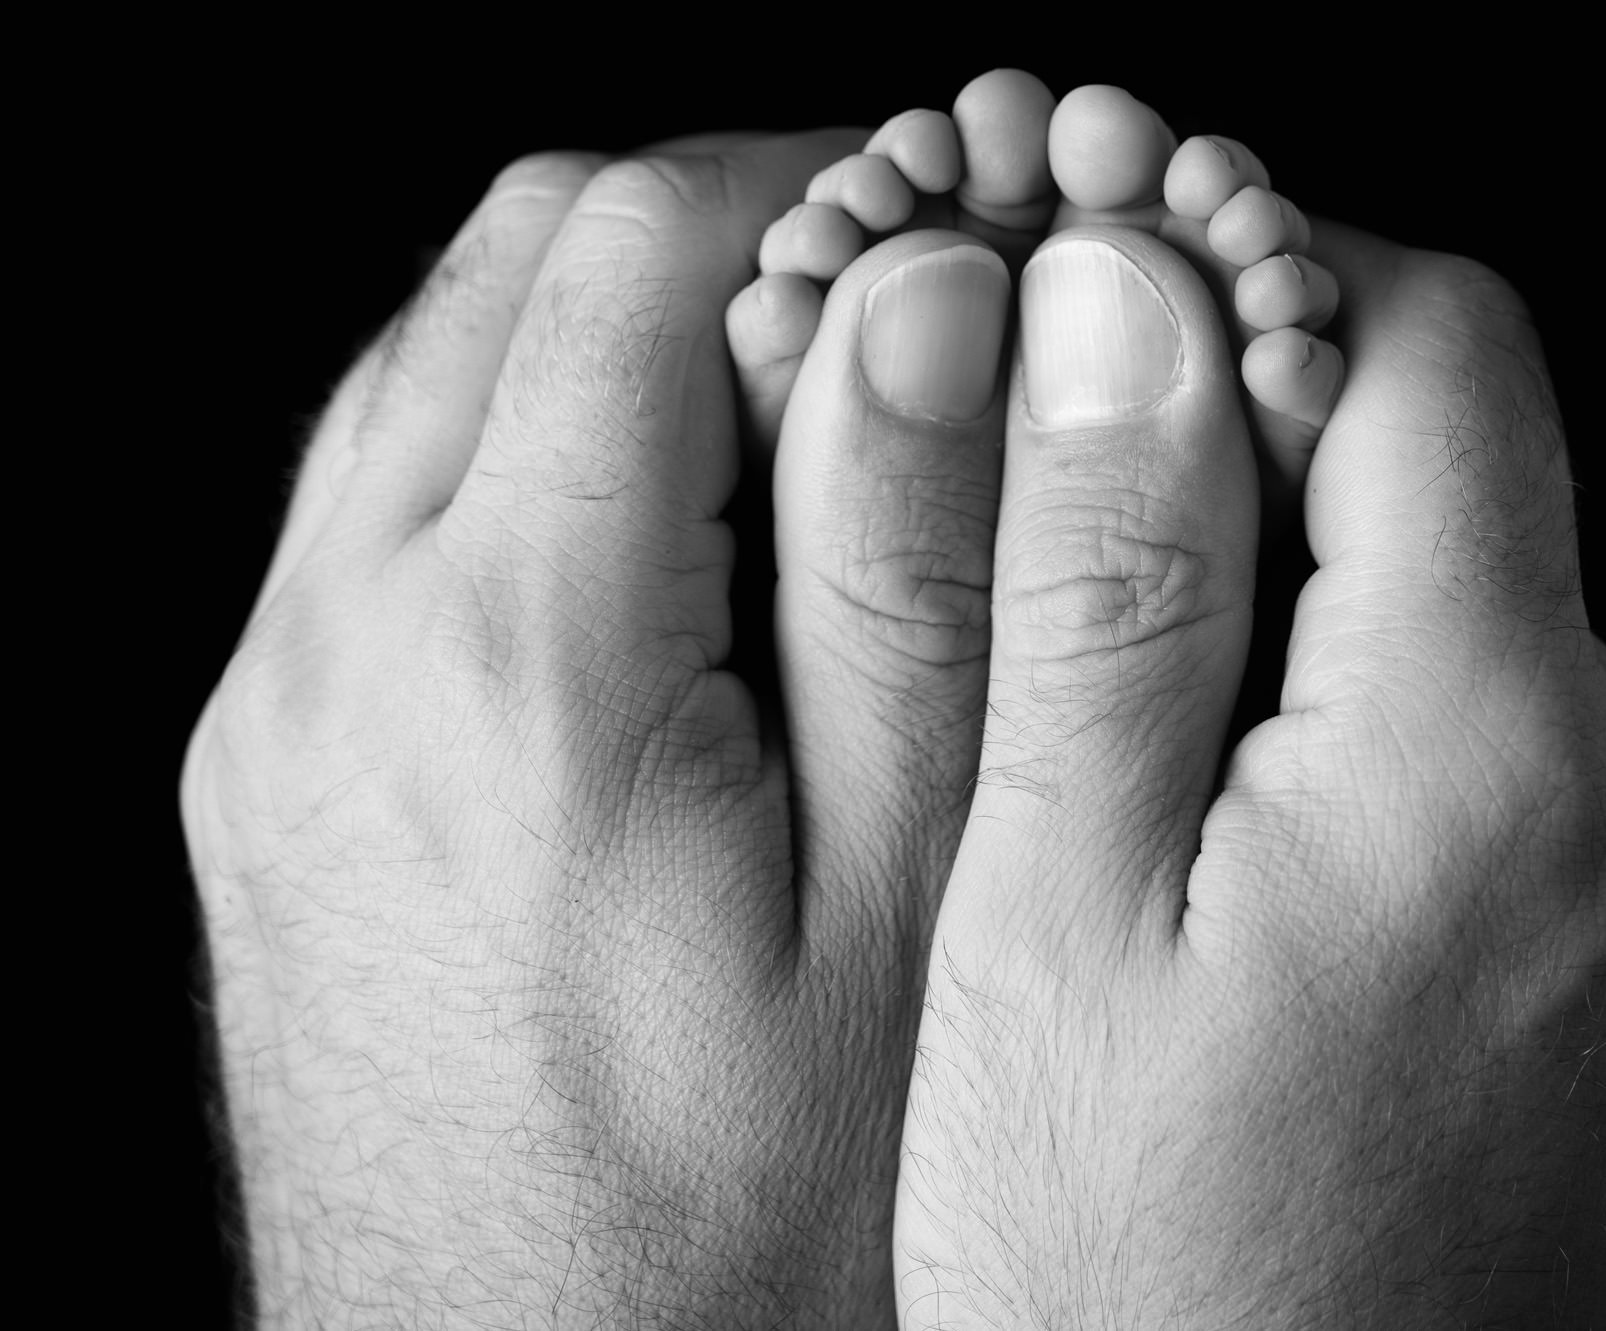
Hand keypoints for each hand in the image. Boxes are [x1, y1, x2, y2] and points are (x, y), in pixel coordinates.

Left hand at [180, 127, 1006, 1325]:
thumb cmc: (749, 1228)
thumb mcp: (909, 909)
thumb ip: (919, 583)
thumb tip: (929, 305)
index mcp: (515, 658)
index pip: (635, 250)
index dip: (816, 183)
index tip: (948, 218)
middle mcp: (341, 650)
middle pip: (508, 267)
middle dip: (715, 225)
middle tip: (891, 292)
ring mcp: (278, 711)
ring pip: (429, 367)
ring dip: (613, 327)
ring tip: (792, 405)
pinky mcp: (271, 776)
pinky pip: (375, 502)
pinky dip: (523, 441)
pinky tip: (655, 538)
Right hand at [895, 215, 1605, 1326]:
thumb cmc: (1136, 1276)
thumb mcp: (1053, 909)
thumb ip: (1106, 577)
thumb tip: (1123, 293)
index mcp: (1501, 755)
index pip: (1435, 352)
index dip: (1269, 286)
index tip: (1134, 321)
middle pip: (1481, 501)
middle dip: (1282, 486)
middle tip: (1088, 587)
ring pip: (1513, 645)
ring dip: (1346, 644)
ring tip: (1173, 798)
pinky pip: (1569, 782)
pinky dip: (1425, 768)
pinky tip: (1291, 895)